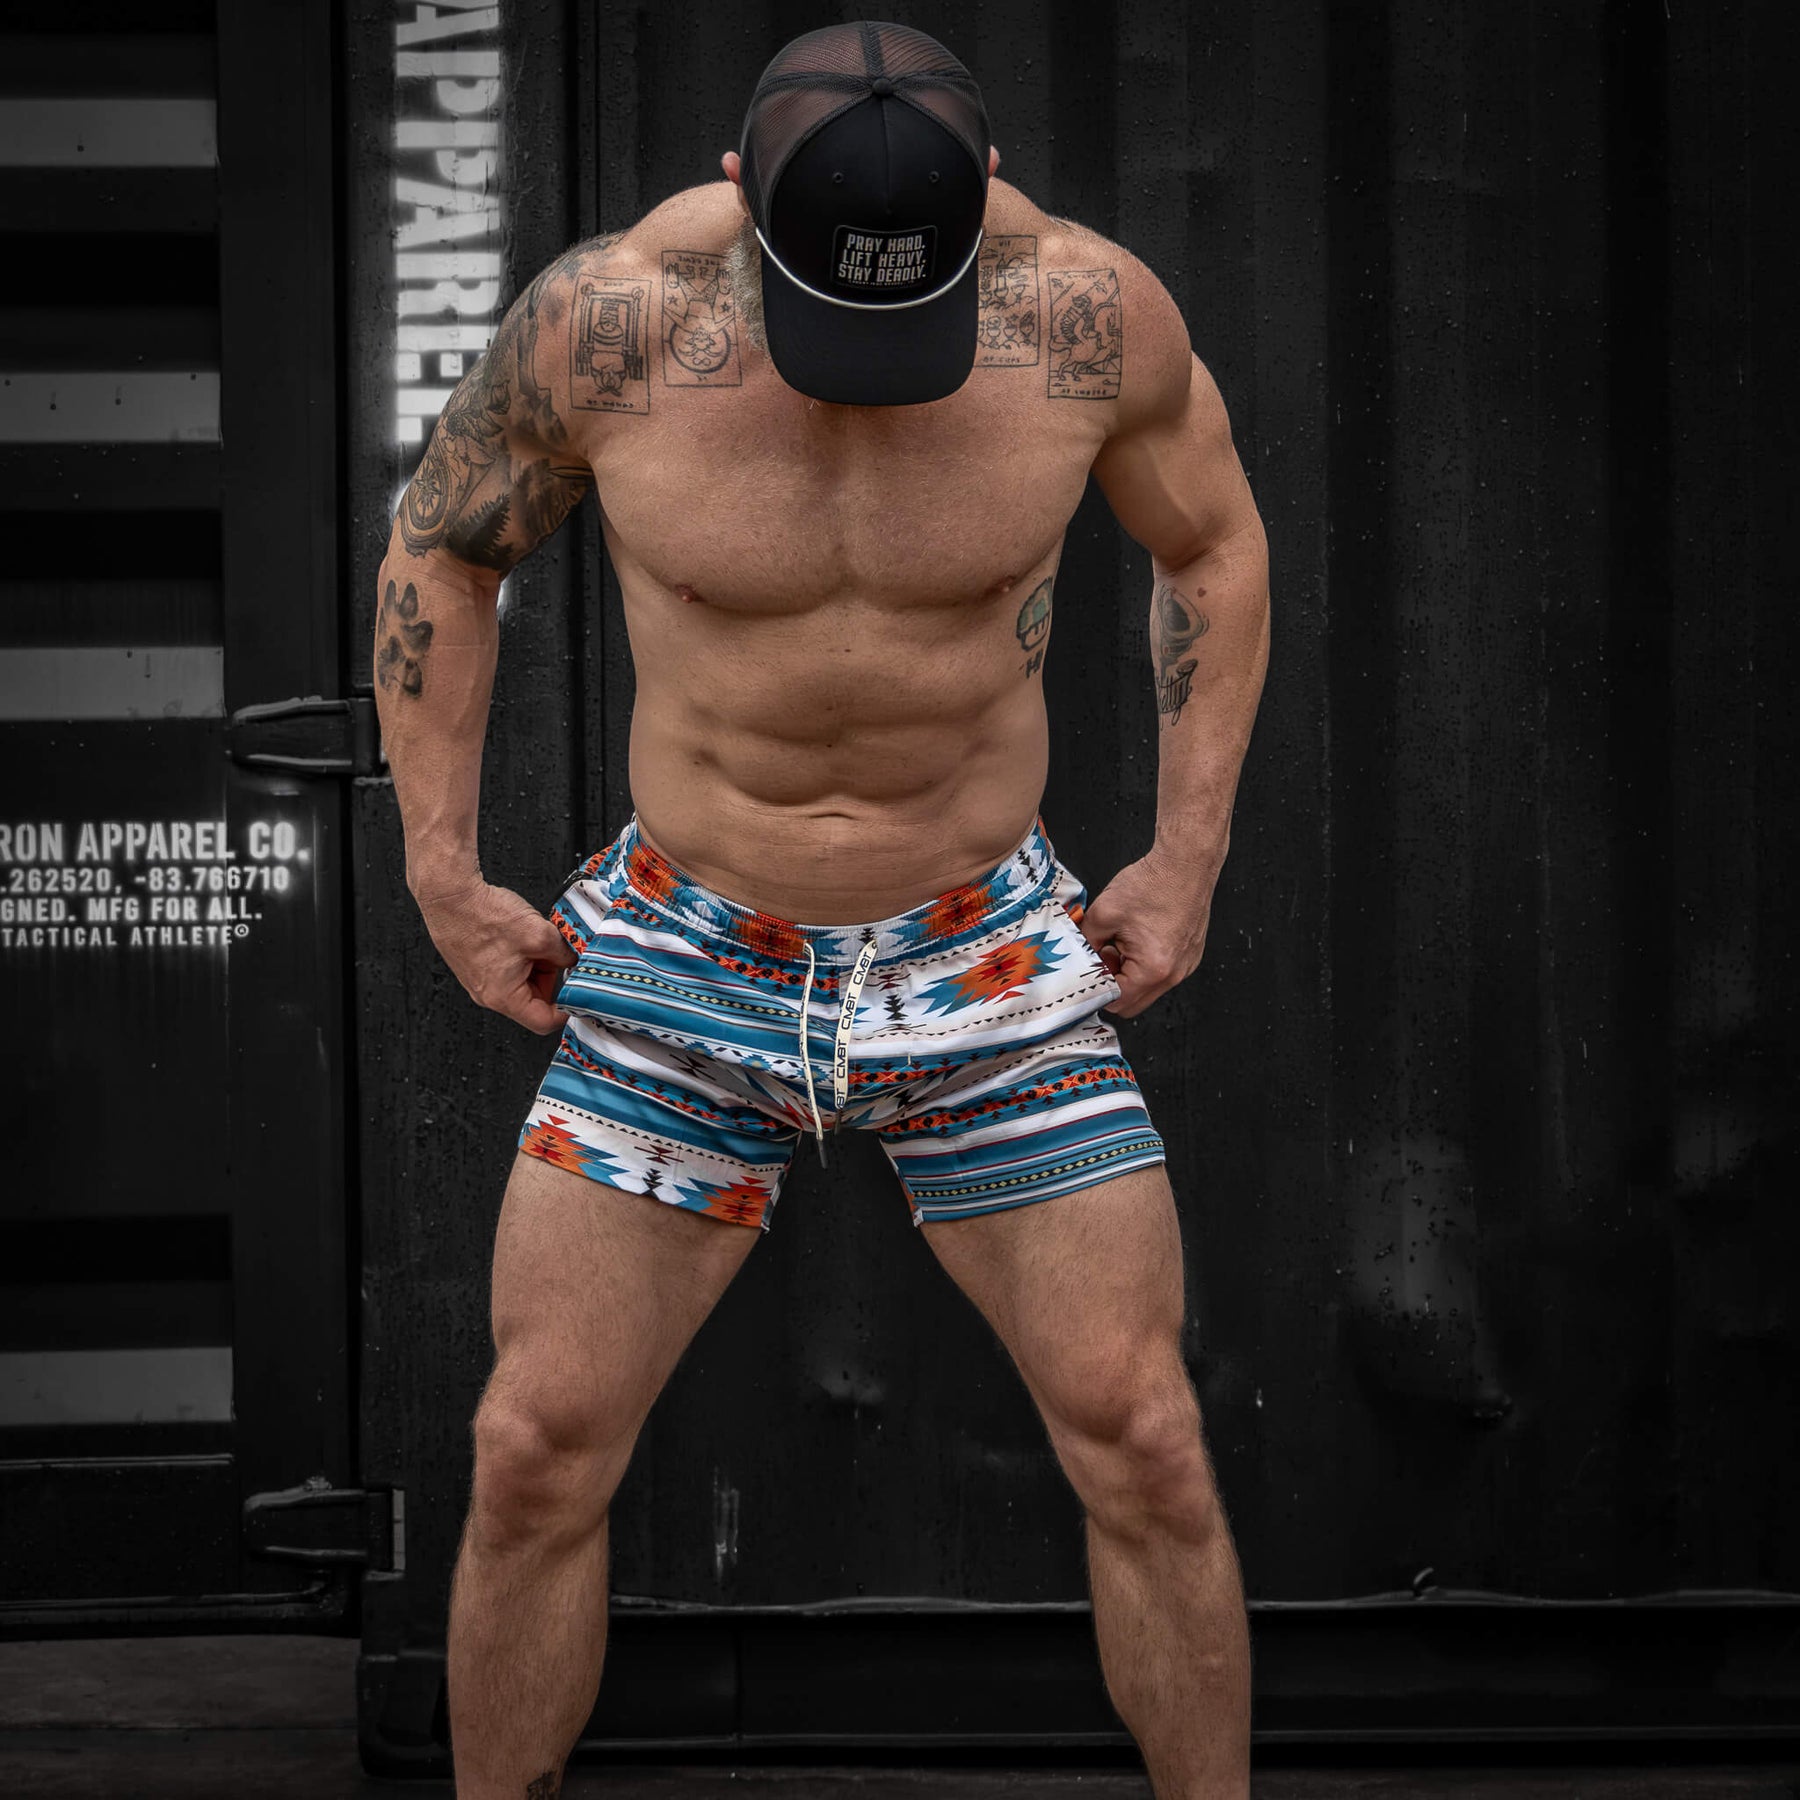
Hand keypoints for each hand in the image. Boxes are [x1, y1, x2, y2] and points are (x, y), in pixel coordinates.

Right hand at [416, 879, 578, 1034]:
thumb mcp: (540, 934)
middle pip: (534, 1000)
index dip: (566, 1010)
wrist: (449, 894)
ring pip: (523, 982)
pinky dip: (523, 954)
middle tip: (556, 953)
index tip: (579, 997)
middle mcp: (488, 994)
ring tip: (534, 938)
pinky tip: (520, 934)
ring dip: (537, 962)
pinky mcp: (477, 966)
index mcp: (503, 996)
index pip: (543, 1022)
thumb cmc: (481, 915)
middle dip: (551, 977)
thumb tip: (574, 961)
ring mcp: (481, 980)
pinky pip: (510, 968)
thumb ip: (564, 954)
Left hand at [1075, 846, 1219, 1019]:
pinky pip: (1160, 971)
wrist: (1186, 862)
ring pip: (1146, 986)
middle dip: (1111, 983)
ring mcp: (1185, 965)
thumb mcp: (1104, 913)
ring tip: (1119, 941)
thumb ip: (1084, 941)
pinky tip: (1135, 936)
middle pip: (1133, 1001)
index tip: (1086, 973)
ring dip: (1127, 972)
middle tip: (1100, 956)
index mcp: (1153, 969)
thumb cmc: (1156, 883)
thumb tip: (1076, 955)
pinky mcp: (1188, 954)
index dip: (1095, 988)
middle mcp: (1174, 973)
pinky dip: (1143, 962)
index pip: (1116, 1000)